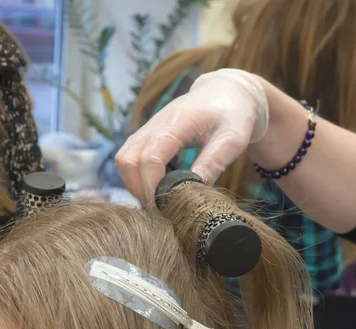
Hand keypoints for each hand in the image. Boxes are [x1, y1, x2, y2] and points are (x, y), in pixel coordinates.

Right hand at [115, 69, 268, 203]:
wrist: (227, 93)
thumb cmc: (233, 115)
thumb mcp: (232, 139)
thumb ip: (213, 162)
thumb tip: (194, 192)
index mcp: (176, 122)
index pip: (150, 157)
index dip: (152, 186)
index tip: (165, 206)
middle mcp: (154, 124)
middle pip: (127, 160)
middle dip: (139, 189)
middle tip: (161, 209)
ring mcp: (147, 129)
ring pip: (123, 160)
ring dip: (134, 184)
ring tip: (159, 201)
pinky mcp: (146, 136)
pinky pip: (129, 158)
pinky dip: (136, 177)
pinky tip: (159, 188)